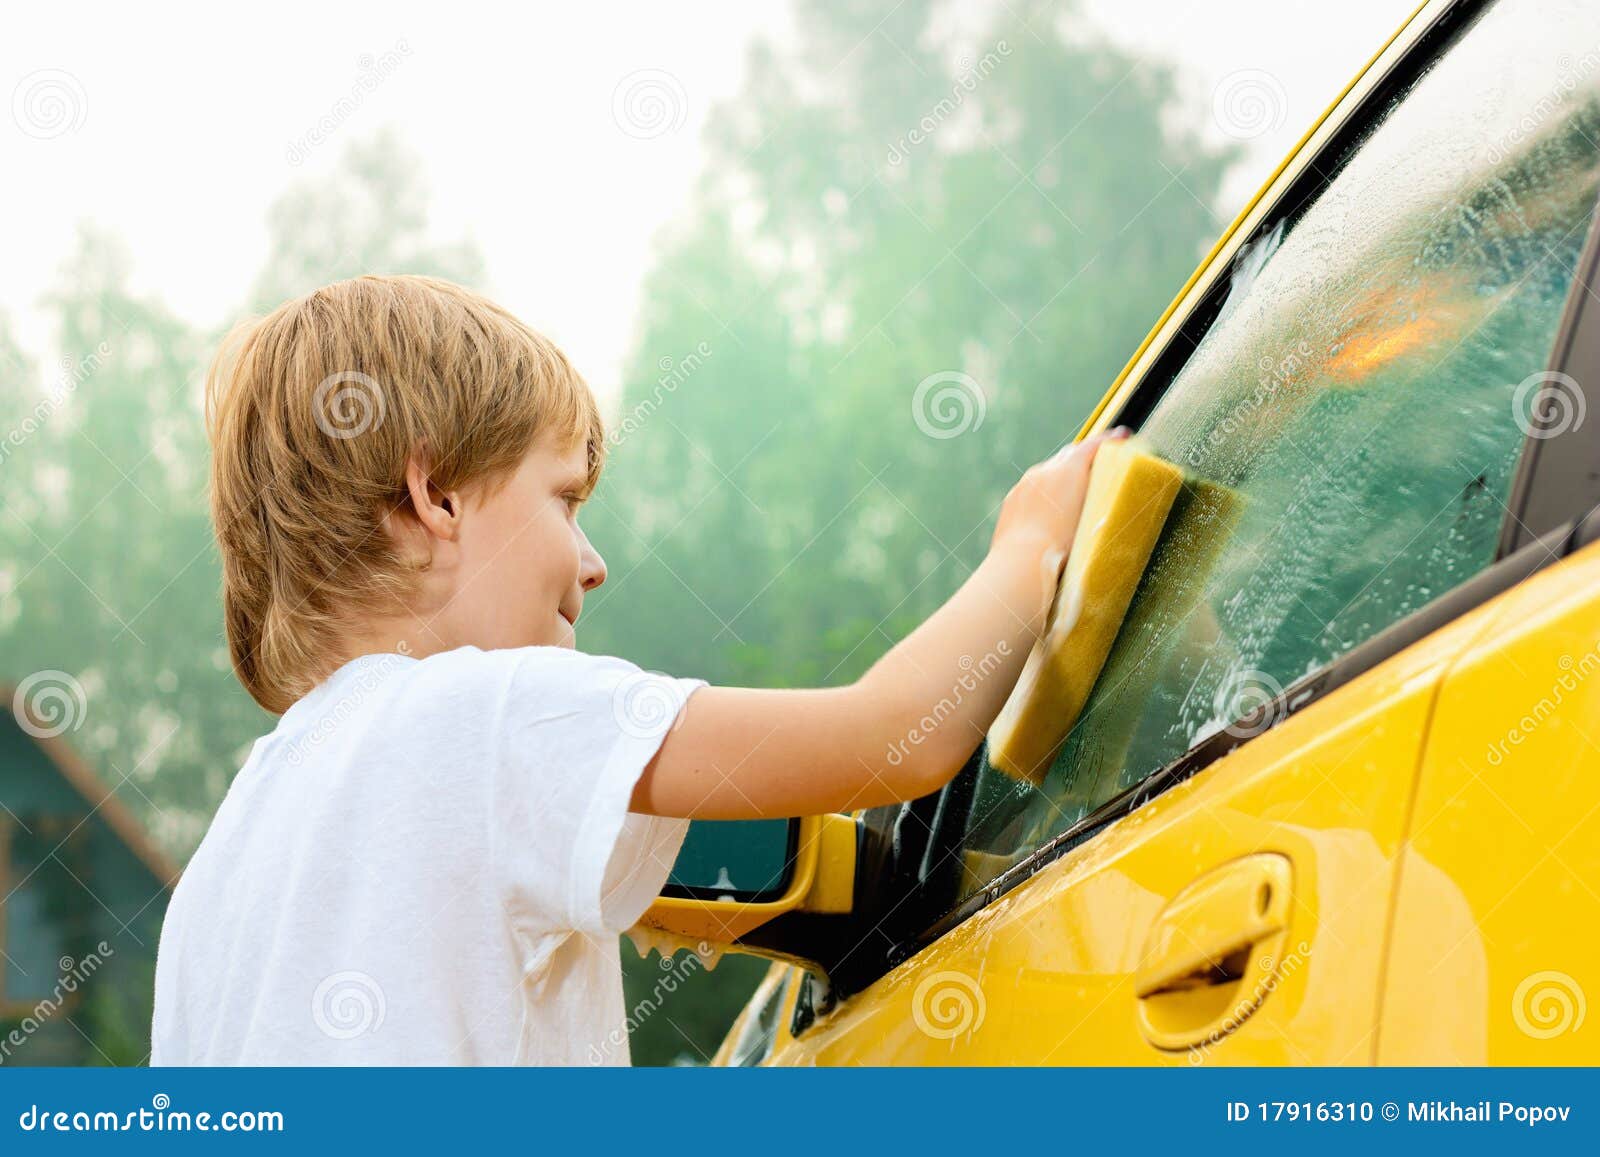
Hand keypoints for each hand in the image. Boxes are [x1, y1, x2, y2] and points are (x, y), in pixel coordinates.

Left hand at [990, 427, 1129, 575]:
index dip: (1110, 440)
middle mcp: (1046, 470)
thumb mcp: (1093, 521)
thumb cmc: (1063, 547)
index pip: (1093, 446)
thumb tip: (1112, 500)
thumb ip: (1101, 502)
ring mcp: (1026, 483)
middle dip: (1084, 456)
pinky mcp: (1013, 499)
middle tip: (1098, 463)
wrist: (1021, 562)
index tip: (1122, 436)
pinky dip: (1043, 494)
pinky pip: (1032, 490)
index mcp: (1070, 469)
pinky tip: (1048, 512)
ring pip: (1048, 472)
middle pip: (1069, 455)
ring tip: (1073, 493)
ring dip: (1061, 477)